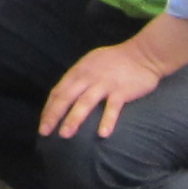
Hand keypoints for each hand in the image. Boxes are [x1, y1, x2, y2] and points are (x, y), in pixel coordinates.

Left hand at [41, 45, 164, 138]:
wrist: (144, 54)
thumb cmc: (116, 61)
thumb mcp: (91, 63)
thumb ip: (78, 78)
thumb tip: (64, 96)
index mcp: (79, 71)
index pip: (58, 91)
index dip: (49, 108)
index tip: (43, 124)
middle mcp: (88, 77)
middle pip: (66, 97)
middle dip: (53, 115)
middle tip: (44, 132)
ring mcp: (105, 83)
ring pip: (85, 102)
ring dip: (73, 119)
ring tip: (65, 135)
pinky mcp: (122, 90)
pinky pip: (113, 107)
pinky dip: (107, 120)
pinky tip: (102, 134)